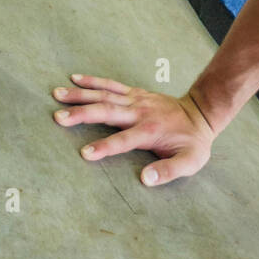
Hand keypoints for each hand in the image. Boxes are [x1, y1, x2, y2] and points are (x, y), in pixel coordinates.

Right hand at [52, 74, 213, 185]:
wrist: (201, 113)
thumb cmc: (193, 142)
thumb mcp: (190, 161)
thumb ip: (169, 171)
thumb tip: (145, 180)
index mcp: (150, 130)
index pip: (124, 140)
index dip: (105, 147)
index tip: (84, 154)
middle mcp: (140, 111)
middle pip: (107, 111)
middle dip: (82, 114)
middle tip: (58, 117)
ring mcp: (136, 99)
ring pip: (105, 95)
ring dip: (80, 94)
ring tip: (57, 94)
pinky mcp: (134, 93)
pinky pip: (111, 85)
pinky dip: (93, 81)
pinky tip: (75, 79)